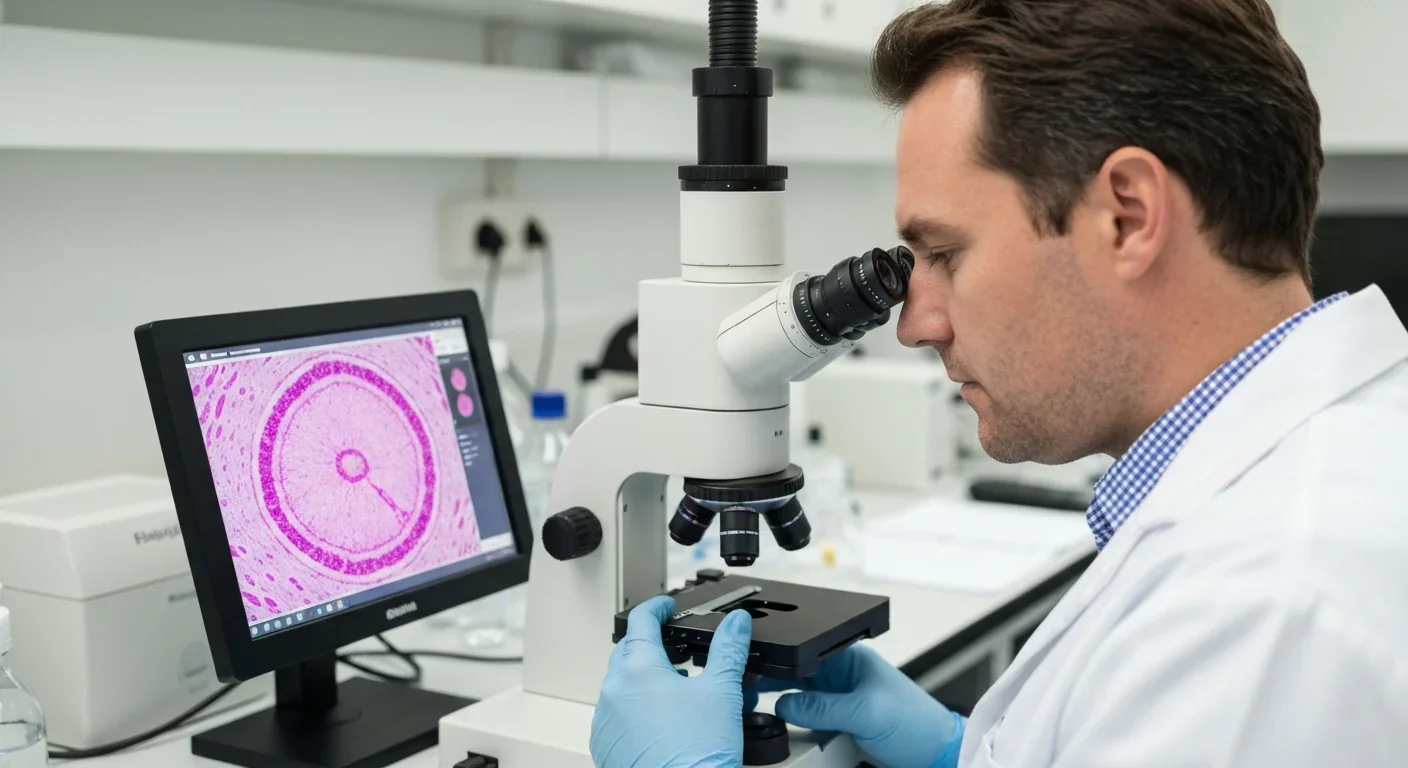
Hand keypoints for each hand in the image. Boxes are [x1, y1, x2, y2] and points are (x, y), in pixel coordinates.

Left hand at [590, 595, 751, 767]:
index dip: (655, 607)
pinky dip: (634, 708)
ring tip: (674, 690)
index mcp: (638, 669)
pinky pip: (615, 714)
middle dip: (651, 645)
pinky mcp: (605, 743)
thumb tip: (736, 623)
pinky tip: (660, 721)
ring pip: (621, 685)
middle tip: (675, 649)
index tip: (664, 606)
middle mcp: (614, 690)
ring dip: (643, 679)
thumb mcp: (722, 692)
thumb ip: (728, 650)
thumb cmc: (697, 755)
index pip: (640, 621)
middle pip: (628, 652)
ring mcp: (605, 719)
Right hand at [750, 644, 964, 767]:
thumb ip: (822, 707)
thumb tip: (784, 705)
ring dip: (782, 706)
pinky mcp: (841, 724)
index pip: (804, 652)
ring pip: (799, 700)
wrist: (937, 755)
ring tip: (757, 710)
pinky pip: (809, 722)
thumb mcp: (865, 712)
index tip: (751, 670)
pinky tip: (782, 728)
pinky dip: (795, 725)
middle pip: (795, 675)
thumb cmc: (917, 723)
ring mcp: (841, 700)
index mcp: (849, 658)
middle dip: (771, 682)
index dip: (778, 660)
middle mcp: (842, 676)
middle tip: (745, 692)